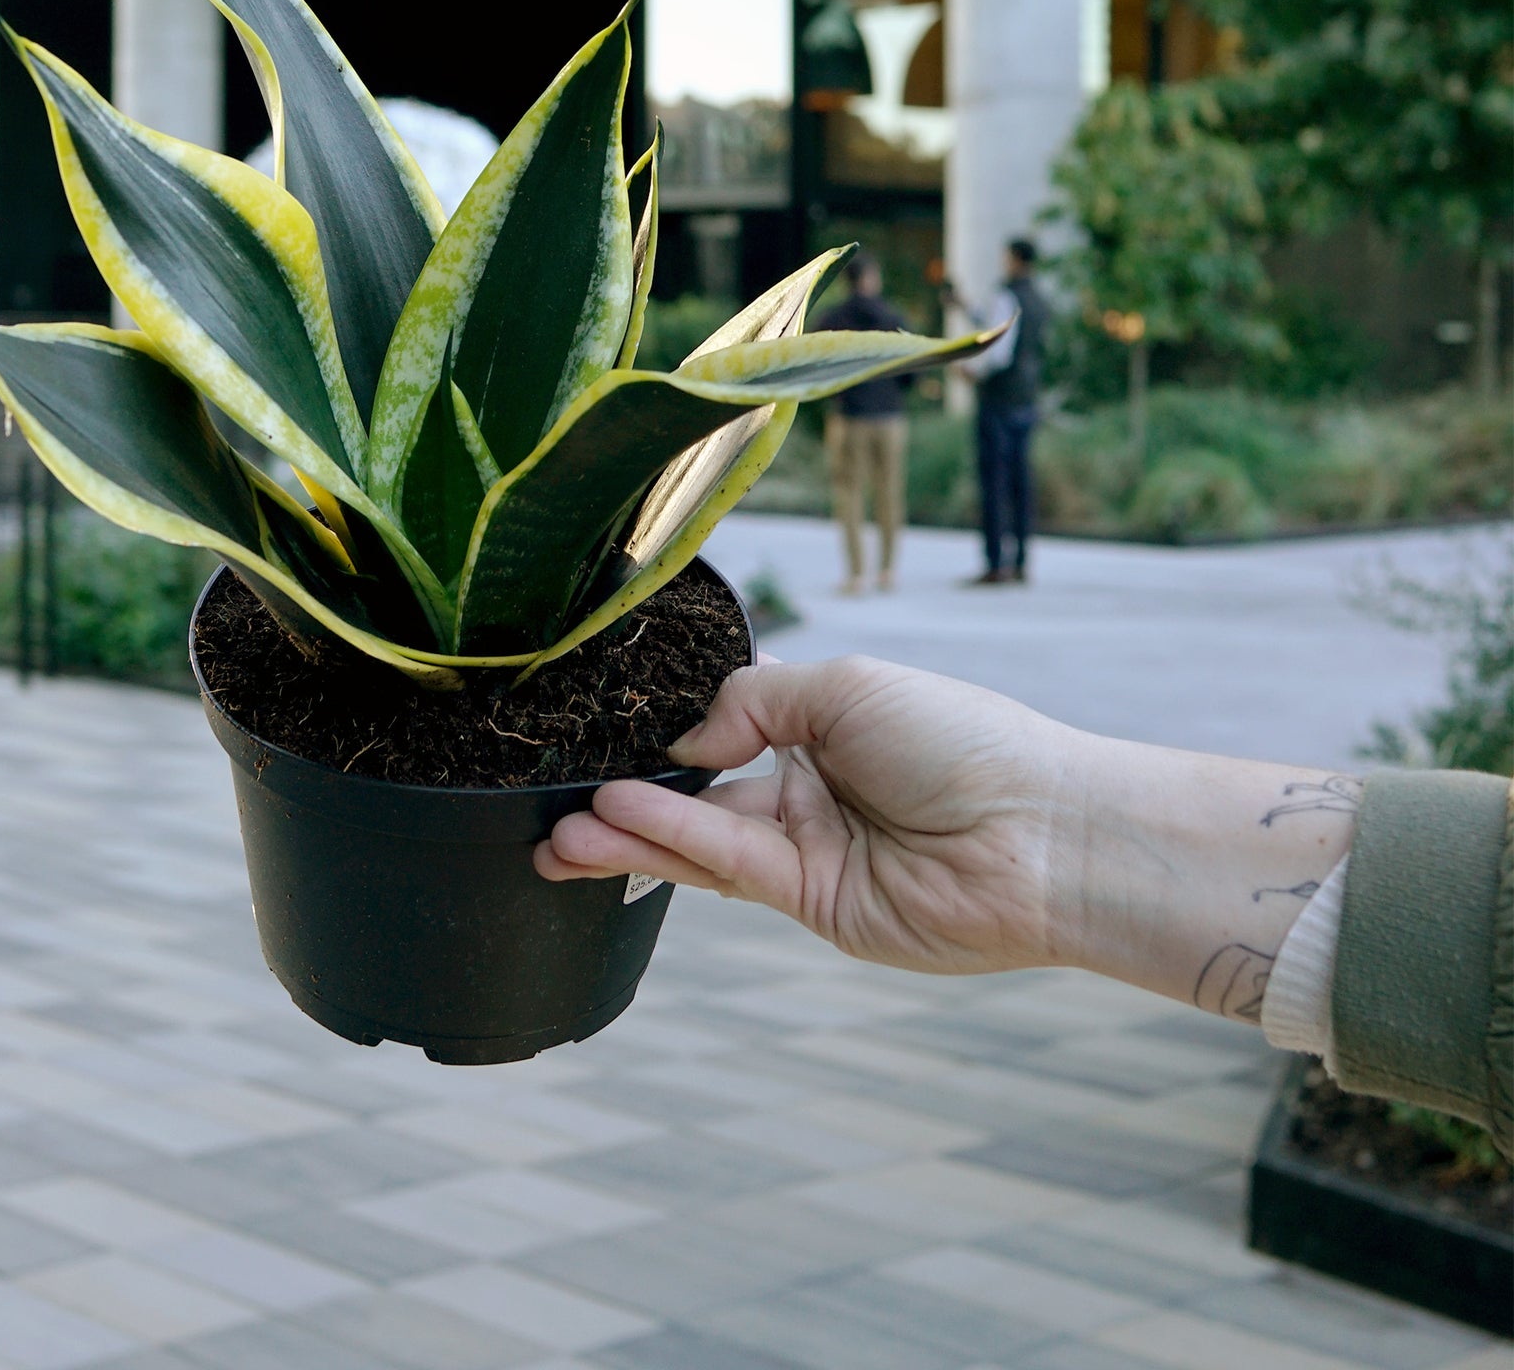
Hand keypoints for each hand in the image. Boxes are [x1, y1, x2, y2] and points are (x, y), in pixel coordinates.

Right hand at [535, 656, 1360, 1015]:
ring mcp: (808, 851)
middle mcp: (808, 790)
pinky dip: (670, 843)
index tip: (600, 731)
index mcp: (822, 727)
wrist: (1043, 834)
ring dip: (626, 835)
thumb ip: (755, 702)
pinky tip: (616, 824)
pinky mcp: (813, 904)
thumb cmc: (962, 740)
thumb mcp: (847, 686)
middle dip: (624, 801)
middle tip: (547, 806)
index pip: (724, 728)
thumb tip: (689, 741)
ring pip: (697, 840)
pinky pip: (727, 868)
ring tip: (556, 832)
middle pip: (698, 795)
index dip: (665, 734)